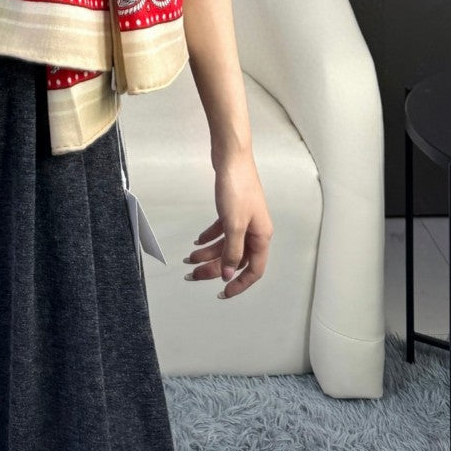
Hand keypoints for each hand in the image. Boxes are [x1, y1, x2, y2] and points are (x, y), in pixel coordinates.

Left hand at [183, 149, 272, 298]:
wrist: (231, 156)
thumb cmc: (237, 187)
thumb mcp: (234, 224)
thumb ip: (233, 251)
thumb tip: (230, 274)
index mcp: (261, 236)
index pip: (254, 270)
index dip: (240, 284)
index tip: (223, 293)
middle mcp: (255, 230)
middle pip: (236, 258)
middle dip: (215, 269)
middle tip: (194, 275)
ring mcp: (244, 219)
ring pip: (227, 245)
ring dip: (209, 253)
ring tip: (189, 259)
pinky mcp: (233, 209)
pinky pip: (222, 230)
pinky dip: (210, 237)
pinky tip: (198, 241)